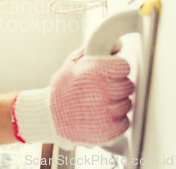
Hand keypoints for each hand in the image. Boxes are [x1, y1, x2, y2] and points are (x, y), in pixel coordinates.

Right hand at [12, 42, 132, 149]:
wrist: (48, 116)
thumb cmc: (60, 89)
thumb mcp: (70, 64)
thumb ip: (91, 51)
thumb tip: (116, 45)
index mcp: (92, 73)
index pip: (123, 66)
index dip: (118, 69)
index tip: (113, 73)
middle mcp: (100, 92)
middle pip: (127, 86)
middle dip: (119, 86)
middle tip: (106, 89)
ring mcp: (104, 113)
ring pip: (127, 104)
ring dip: (118, 103)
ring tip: (102, 103)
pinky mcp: (106, 130)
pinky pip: (124, 122)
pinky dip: (117, 120)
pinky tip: (104, 116)